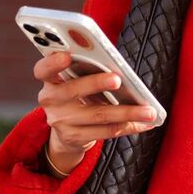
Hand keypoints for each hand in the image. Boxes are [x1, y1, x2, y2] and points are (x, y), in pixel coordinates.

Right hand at [36, 51, 160, 174]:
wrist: (66, 132)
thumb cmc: (78, 95)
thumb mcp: (74, 80)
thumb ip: (85, 69)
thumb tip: (116, 63)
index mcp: (50, 80)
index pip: (43, 70)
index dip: (52, 63)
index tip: (65, 55)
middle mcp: (51, 100)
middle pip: (74, 90)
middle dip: (97, 83)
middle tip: (118, 79)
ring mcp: (62, 121)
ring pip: (98, 115)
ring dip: (127, 112)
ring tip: (149, 111)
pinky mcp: (75, 138)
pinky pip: (107, 132)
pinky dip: (130, 127)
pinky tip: (145, 123)